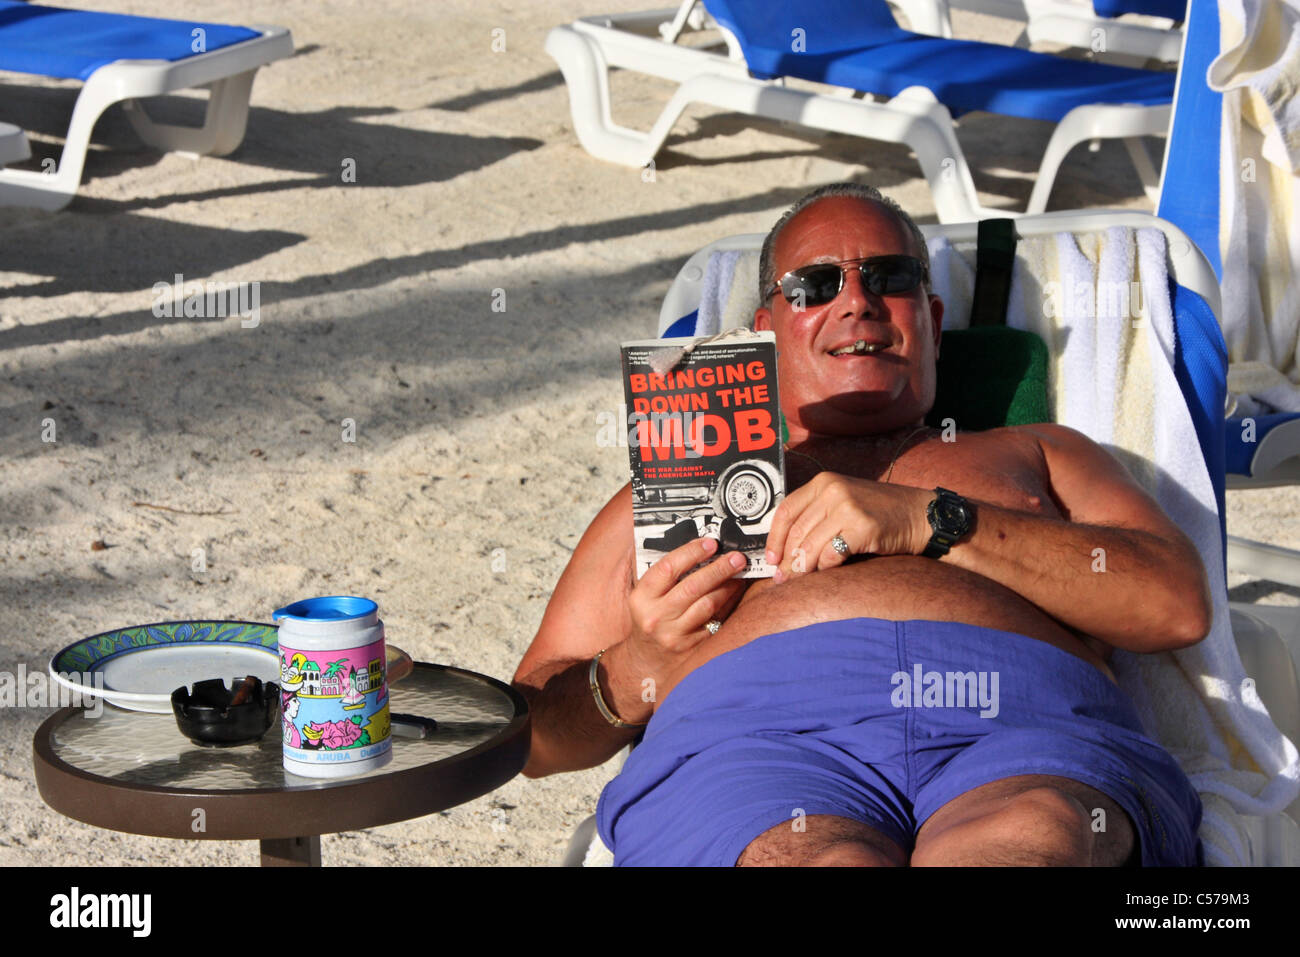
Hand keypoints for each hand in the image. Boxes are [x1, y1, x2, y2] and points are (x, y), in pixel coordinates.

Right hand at [624, 537, 748, 680]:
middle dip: (718, 569)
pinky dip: (727, 604)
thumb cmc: (650, 615)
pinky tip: (734, 592)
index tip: (711, 543)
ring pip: (707, 604)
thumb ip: (666, 573)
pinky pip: (715, 621)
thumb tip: (701, 547)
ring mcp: (673, 634)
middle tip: (737, 557)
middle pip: (693, 587)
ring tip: (738, 574)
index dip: (691, 553)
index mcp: (641, 598)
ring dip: (727, 586)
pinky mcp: (690, 646)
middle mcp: (655, 616)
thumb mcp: (646, 594)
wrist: (647, 655)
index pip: (667, 568)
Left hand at [763, 473, 931, 580]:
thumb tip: (786, 549)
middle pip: (796, 531)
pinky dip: (825, 568)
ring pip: (810, 546)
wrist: (920, 516)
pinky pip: (831, 555)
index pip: (786, 510)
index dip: (774, 538)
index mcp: (823, 482)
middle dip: (787, 559)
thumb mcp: (844, 502)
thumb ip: (817, 516)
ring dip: (802, 569)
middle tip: (782, 579)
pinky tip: (827, 573)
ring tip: (799, 581)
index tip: (771, 558)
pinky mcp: (861, 527)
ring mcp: (847, 508)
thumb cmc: (881, 514)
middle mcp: (832, 491)